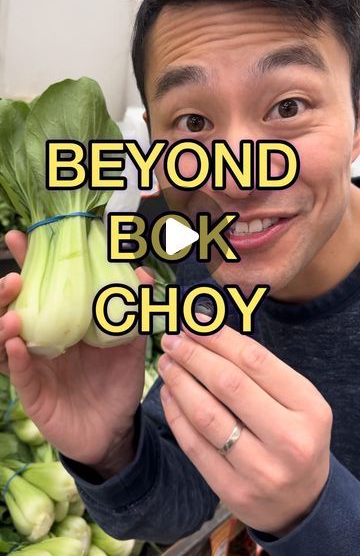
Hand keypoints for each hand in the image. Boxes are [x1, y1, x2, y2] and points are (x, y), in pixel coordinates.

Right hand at [0, 230, 151, 473]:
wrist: (116, 428)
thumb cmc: (118, 381)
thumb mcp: (130, 343)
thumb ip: (134, 310)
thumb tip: (142, 273)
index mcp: (60, 323)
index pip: (39, 287)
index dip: (28, 262)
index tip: (18, 237)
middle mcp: (40, 340)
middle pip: (11, 309)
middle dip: (5, 291)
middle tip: (15, 276)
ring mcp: (33, 366)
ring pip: (3, 340)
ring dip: (3, 322)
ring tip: (12, 311)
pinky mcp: (33, 394)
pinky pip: (18, 374)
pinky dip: (14, 358)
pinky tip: (14, 343)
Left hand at [157, 321, 331, 535]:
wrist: (301, 502)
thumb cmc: (294, 435)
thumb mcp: (296, 400)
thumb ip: (260, 370)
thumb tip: (208, 330)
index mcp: (308, 408)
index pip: (255, 361)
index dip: (218, 337)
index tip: (194, 322)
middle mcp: (288, 440)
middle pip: (228, 384)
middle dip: (194, 355)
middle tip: (173, 338)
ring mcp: (260, 469)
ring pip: (206, 414)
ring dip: (179, 381)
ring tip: (166, 361)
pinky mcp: (232, 490)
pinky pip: (194, 444)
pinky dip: (176, 414)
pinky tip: (168, 392)